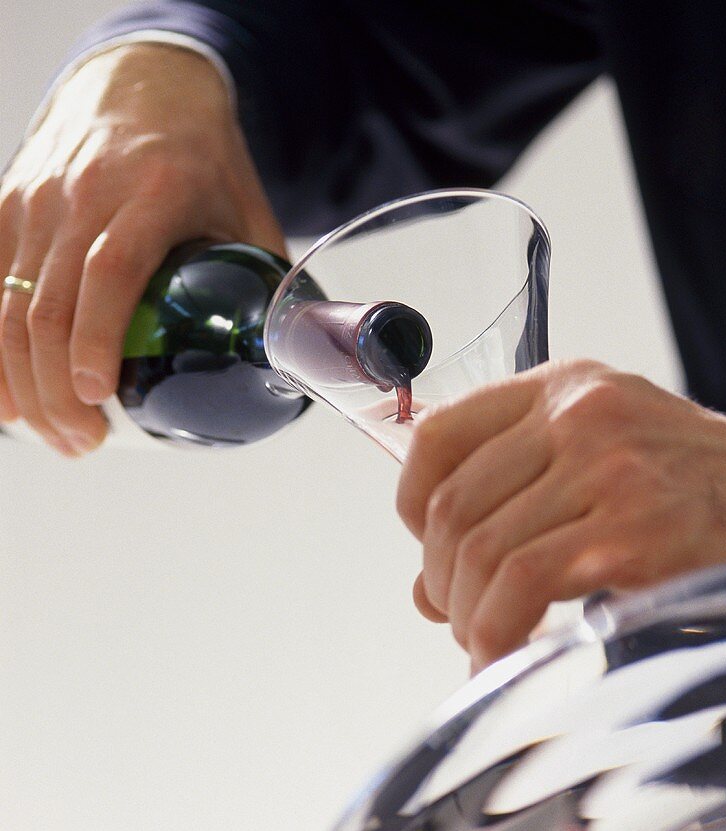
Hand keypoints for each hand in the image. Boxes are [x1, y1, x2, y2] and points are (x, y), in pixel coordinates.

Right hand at [0, 43, 285, 455]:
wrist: (141, 81)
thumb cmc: (202, 156)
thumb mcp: (246, 208)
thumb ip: (264, 281)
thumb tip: (287, 362)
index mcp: (156, 190)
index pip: (112, 270)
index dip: (99, 338)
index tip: (99, 397)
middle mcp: (84, 190)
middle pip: (50, 303)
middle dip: (58, 388)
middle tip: (86, 443)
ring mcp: (36, 196)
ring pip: (7, 302)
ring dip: (23, 381)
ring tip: (54, 435)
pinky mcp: (7, 204)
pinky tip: (6, 399)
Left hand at [397, 359, 725, 671]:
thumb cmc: (703, 496)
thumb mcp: (605, 467)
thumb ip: (516, 509)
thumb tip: (426, 588)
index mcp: (567, 388)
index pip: (438, 434)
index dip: (412, 504)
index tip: (428, 549)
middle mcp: (580, 415)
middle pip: (452, 506)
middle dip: (442, 580)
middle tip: (462, 618)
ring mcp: (606, 468)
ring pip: (479, 551)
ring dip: (467, 617)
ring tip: (486, 644)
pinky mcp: (632, 530)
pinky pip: (522, 588)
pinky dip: (495, 636)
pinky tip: (505, 659)